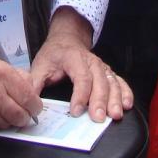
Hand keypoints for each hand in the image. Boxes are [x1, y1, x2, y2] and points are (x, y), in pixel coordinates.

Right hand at [0, 54, 40, 134]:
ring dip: (5, 120)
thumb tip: (32, 91)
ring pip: (7, 125)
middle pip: (21, 116)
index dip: (34, 106)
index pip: (30, 98)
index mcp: (1, 74)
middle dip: (23, 116)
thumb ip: (16, 77)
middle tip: (18, 112)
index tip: (33, 107)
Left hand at [31, 7, 132, 121]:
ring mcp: (102, 66)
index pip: (80, 77)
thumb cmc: (54, 54)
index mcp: (74, 58)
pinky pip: (120, 81)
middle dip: (100, 100)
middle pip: (100, 81)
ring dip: (115, 99)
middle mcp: (92, 61)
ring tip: (116, 115)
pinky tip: (127, 105)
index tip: (76, 111)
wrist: (67, 39)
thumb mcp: (40, 65)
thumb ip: (34, 84)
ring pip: (112, 82)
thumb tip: (29, 103)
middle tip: (99, 118)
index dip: (80, 95)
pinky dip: (126, 92)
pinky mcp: (108, 72)